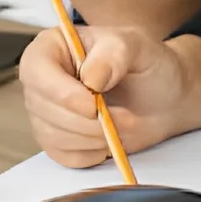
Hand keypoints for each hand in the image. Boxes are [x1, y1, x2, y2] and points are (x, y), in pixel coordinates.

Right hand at [19, 26, 200, 167]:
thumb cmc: (148, 64)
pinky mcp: (57, 139)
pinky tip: (109, 138)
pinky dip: (90, 153)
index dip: (60, 92)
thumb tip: (90, 76)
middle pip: (42, 108)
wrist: (163, 97)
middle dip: (85, 121)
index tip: (92, 105)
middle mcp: (43, 78)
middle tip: (124, 118)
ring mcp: (47, 110)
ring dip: (92, 138)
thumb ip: (114, 54)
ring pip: (52, 135)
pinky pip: (63, 156)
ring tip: (122, 125)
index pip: (36, 69)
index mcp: (53, 45)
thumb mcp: (137, 46)